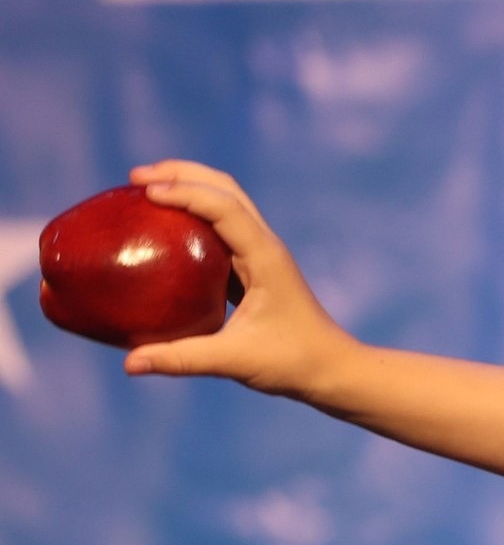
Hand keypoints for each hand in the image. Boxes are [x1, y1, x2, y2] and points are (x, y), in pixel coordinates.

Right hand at [121, 161, 349, 394]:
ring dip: (189, 189)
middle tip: (135, 177)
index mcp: (265, 257)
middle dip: (181, 174)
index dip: (184, 192)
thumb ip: (182, 359)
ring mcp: (262, 255)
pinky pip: (222, 230)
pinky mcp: (256, 268)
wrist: (333, 370)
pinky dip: (193, 218)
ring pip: (226, 204)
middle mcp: (265, 246)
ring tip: (144, 190)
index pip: (224, 207)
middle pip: (225, 189)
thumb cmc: (294, 363)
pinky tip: (164, 231)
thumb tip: (130, 364)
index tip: (143, 190)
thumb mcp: (236, 361)